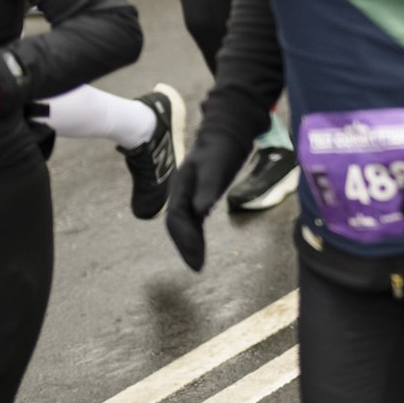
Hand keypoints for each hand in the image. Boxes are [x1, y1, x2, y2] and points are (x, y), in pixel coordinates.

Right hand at [165, 134, 251, 270]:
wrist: (226, 135)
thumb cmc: (221, 150)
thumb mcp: (215, 168)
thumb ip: (207, 189)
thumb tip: (200, 212)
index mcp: (181, 187)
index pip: (177, 219)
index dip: (185, 240)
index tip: (196, 258)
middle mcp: (181, 193)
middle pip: (178, 225)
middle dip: (186, 246)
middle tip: (197, 267)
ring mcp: (188, 194)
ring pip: (184, 224)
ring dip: (190, 243)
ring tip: (198, 263)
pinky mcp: (198, 195)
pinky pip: (192, 219)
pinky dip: (196, 234)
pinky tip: (200, 245)